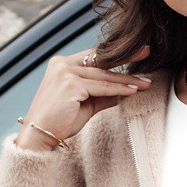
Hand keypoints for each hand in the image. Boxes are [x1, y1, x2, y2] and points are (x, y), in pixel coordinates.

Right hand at [17, 44, 152, 149]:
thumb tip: (125, 91)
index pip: (94, 55)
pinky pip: (101, 87)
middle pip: (101, 61)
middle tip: (147, 53)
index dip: (116, 53)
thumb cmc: (60, 121)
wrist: (40, 136)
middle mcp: (62, 64)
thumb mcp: (86, 104)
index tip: (136, 50)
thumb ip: (103, 94)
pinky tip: (132, 91)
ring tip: (144, 83)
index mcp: (63, 64)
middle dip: (127, 59)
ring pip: (103, 75)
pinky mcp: (70, 85)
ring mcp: (65, 73)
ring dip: (127, 80)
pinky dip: (118, 89)